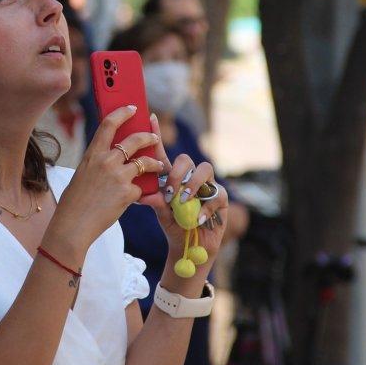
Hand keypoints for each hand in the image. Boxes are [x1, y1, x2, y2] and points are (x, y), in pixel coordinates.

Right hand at [46, 105, 166, 264]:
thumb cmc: (74, 202)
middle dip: (148, 137)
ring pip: (145, 163)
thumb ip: (98, 163)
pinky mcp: (128, 193)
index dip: (122, 113)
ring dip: (155, 164)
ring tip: (159, 166)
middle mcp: (106, 161)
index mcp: (92, 154)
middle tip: (154, 138)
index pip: (109, 124)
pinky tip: (137, 198)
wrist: (73, 225)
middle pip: (135, 140)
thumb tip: (114, 155)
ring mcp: (118, 176)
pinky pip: (141, 188)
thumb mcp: (83, 174)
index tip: (132, 108)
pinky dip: (140, 193)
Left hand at [136, 113, 227, 282]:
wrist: (190, 247)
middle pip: (186, 159)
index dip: (157, 135)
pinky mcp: (220, 199)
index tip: (150, 118)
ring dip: (192, 184)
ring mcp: (206, 186)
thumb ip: (155, 202)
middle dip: (177, 173)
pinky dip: (205, 207)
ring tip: (183, 200)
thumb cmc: (174, 226)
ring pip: (204, 169)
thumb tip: (145, 195)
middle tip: (169, 191)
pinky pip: (216, 194)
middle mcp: (190, 177)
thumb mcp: (161, 214)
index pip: (163, 154)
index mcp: (172, 177)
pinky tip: (197, 219)